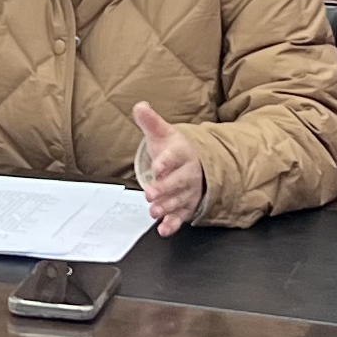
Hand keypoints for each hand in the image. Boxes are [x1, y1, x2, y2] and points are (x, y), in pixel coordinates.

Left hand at [129, 102, 205, 233]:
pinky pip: (181, 216)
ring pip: (179, 200)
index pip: (174, 156)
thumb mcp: (163, 133)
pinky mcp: (186, 206)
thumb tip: (140, 106)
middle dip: (165, 189)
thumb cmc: (176, 149)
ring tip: (154, 211)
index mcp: (182, 153)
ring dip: (167, 207)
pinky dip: (173, 224)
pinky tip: (164, 229)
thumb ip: (150, 122)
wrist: (197, 163)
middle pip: (178, 182)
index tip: (157, 167)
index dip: (166, 162)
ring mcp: (188, 191)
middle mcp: (188, 173)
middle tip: (150, 194)